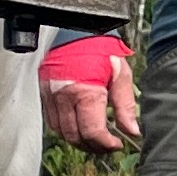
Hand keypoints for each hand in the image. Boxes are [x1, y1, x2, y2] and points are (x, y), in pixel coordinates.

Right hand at [40, 32, 139, 151]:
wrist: (78, 29)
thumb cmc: (100, 48)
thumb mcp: (121, 74)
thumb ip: (125, 105)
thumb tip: (133, 130)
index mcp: (85, 92)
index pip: (92, 132)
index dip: (105, 144)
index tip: (116, 144)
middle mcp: (64, 97)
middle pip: (75, 137)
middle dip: (93, 146)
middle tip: (107, 145)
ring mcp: (50, 96)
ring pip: (61, 132)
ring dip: (79, 140)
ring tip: (95, 138)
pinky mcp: (44, 93)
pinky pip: (52, 121)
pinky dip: (66, 129)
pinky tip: (80, 126)